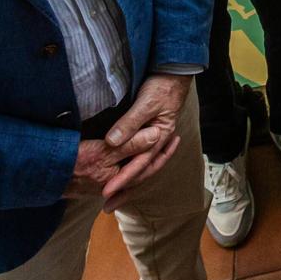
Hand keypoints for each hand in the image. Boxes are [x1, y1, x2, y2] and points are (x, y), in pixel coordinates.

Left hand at [96, 73, 189, 209]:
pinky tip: (124, 174)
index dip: (122, 179)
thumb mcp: (145, 104)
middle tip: (107, 206)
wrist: (174, 73)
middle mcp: (157, 142)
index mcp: (159, 138)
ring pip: (140, 167)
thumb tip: (112, 142)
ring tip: (114, 197)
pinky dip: (132, 169)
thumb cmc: (161, 87)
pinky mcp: (148, 134)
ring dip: (128, 183)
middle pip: (140, 172)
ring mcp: (154, 139)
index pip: (138, 164)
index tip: (106, 192)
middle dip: (124, 190)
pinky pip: (139, 157)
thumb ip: (130, 123)